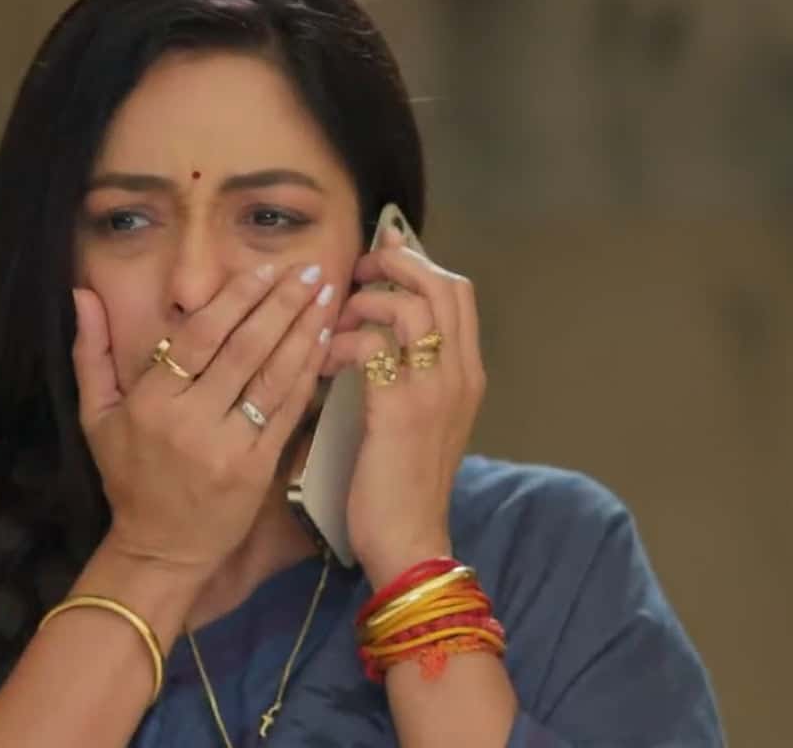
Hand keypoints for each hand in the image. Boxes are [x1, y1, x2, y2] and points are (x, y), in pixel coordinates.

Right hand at [72, 263, 336, 578]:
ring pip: (272, 376)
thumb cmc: (130, 477)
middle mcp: (191, 420)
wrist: (160, 549)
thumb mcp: (97, 417)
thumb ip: (91, 353)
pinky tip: (324, 343)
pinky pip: (288, 412)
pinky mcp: (259, 469)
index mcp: (152, 402)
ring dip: (303, 331)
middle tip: (309, 269)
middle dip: (281, 304)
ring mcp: (229, 446)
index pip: (200, 337)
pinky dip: (307, 375)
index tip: (266, 269)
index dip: (236, 298)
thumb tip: (82, 294)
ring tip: (327, 295)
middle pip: (244, 349)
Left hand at [322, 228, 485, 586]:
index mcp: (468, 374)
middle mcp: (459, 374)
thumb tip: (381, 331)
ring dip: (366, 302)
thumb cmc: (404, 483)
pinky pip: (372, 346)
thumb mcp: (424, 420)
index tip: (382, 254)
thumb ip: (415, 374)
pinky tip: (325, 359)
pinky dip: (343, 341)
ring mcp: (434, 390)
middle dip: (395, 266)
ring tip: (338, 322)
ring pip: (409, 307)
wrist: (409, 539)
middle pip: (441, 286)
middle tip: (357, 274)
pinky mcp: (398, 409)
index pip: (457, 292)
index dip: (418, 263)